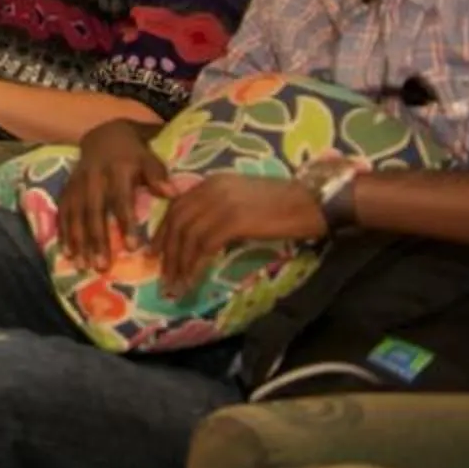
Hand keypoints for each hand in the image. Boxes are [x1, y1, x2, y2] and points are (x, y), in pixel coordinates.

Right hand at [58, 121, 165, 268]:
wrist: (105, 137)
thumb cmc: (134, 156)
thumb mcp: (149, 159)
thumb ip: (158, 176)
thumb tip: (172, 193)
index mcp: (116, 170)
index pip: (120, 199)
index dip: (125, 223)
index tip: (132, 248)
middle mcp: (93, 177)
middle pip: (93, 210)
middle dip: (96, 239)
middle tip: (101, 266)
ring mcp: (77, 183)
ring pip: (74, 213)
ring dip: (77, 239)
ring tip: (82, 265)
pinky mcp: (67, 188)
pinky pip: (62, 211)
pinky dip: (63, 232)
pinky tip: (66, 253)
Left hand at [153, 173, 325, 292]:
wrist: (312, 202)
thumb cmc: (284, 204)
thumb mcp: (243, 200)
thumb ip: (220, 208)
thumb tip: (202, 233)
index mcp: (212, 183)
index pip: (177, 206)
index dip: (163, 230)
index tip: (156, 251)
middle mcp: (211, 190)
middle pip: (177, 221)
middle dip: (166, 249)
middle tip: (162, 273)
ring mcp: (222, 204)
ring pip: (187, 235)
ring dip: (178, 263)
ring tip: (175, 284)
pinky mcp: (234, 221)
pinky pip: (204, 246)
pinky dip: (195, 265)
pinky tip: (192, 281)